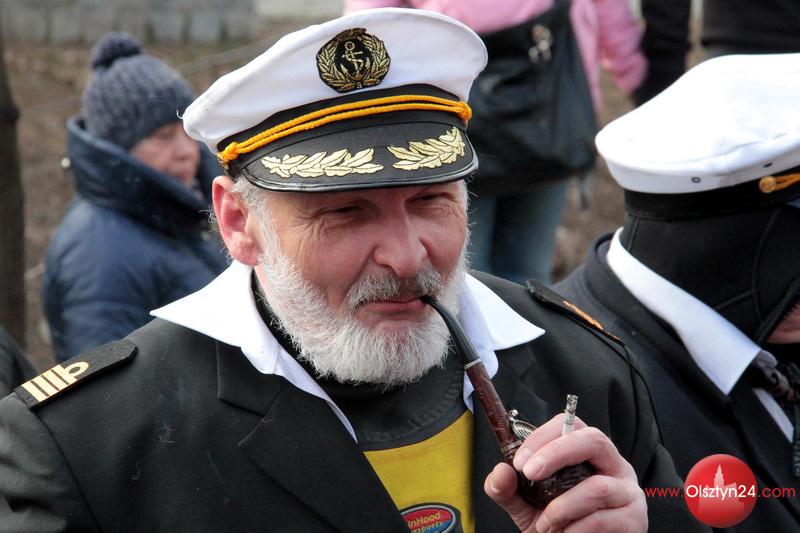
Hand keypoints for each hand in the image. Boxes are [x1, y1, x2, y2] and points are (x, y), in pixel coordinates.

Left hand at [483, 414, 646, 531]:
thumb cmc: (554, 525)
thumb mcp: (525, 506)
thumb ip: (509, 489)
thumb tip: (501, 471)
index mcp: (587, 453)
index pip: (570, 424)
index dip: (542, 437)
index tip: (519, 462)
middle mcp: (613, 465)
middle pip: (593, 440)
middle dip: (557, 453)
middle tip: (530, 473)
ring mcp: (629, 491)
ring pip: (598, 487)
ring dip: (562, 507)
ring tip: (546, 524)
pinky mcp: (634, 520)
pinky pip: (602, 520)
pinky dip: (575, 529)